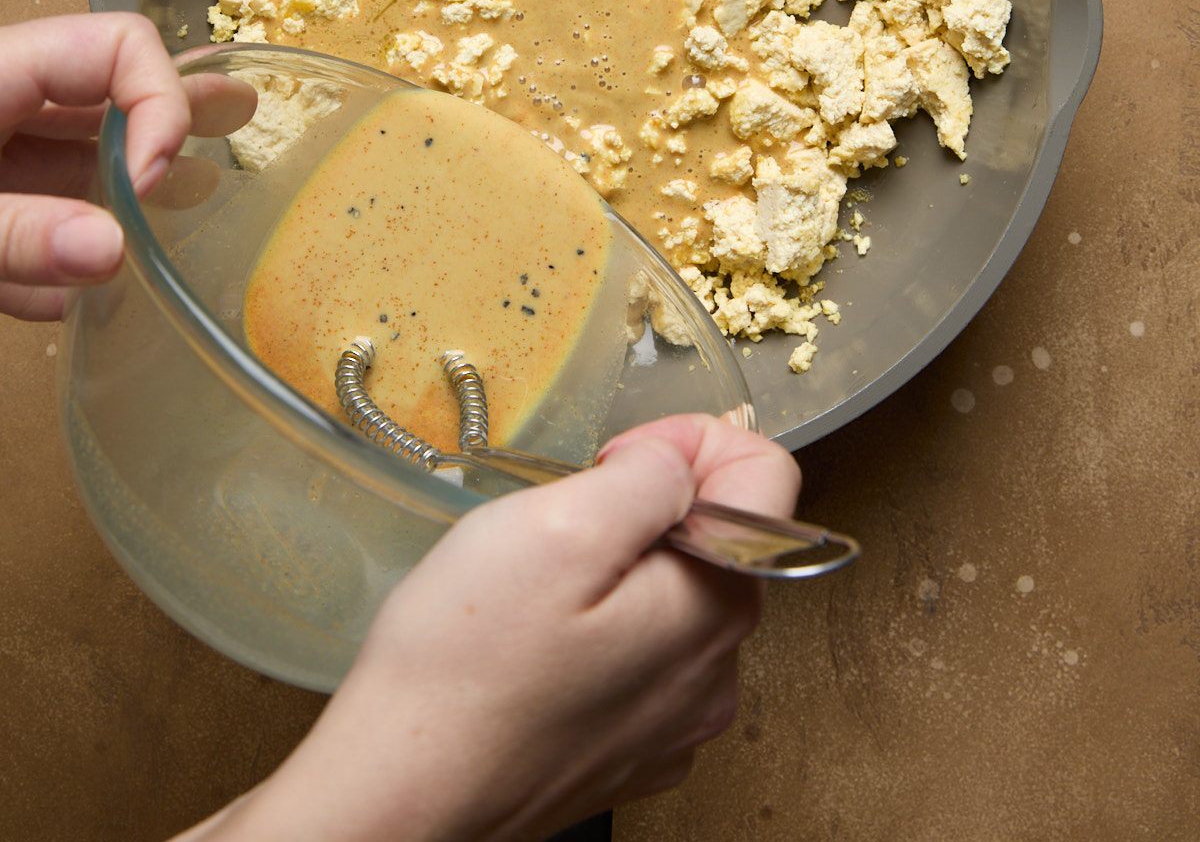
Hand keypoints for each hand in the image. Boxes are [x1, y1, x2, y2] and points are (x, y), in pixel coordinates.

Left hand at [0, 13, 190, 319]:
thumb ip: (14, 233)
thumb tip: (112, 250)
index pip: (118, 46)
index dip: (158, 105)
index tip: (151, 184)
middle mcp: (2, 105)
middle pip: (110, 91)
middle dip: (177, 111)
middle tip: (240, 120)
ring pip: (76, 160)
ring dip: (124, 195)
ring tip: (191, 209)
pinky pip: (34, 216)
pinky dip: (58, 259)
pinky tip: (74, 304)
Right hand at [203, 414, 800, 841]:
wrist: (400, 794)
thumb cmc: (465, 669)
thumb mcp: (559, 523)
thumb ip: (650, 475)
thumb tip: (681, 459)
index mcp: (715, 605)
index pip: (764, 475)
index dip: (684, 441)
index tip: (617, 459)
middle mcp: (714, 671)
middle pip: (718, 534)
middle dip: (646, 504)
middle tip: (562, 521)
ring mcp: (673, 719)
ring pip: (673, 594)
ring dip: (617, 567)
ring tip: (538, 585)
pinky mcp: (628, 747)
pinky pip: (637, 654)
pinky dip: (597, 627)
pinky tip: (536, 640)